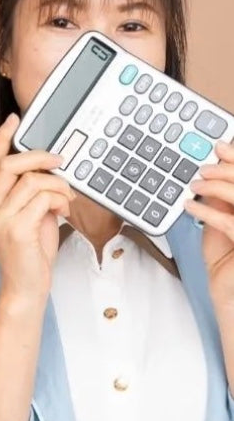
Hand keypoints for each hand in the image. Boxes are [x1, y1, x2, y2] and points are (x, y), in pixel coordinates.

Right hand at [0, 116, 70, 308]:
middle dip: (39, 156)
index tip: (15, 119)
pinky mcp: (16, 230)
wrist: (25, 288)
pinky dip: (59, 200)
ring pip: (31, 180)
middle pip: (8, 164)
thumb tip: (51, 171)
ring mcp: (1, 219)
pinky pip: (41, 199)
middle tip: (59, 161)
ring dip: (57, 185)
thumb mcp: (33, 216)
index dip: (3, 137)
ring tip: (66, 199)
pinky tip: (63, 212)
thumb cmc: (31, 254)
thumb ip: (35, 193)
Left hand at [184, 140, 233, 314]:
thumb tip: (211, 182)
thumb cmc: (229, 272)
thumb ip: (222, 207)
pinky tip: (191, 206)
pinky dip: (207, 211)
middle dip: (227, 169)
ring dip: (216, 187)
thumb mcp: (224, 232)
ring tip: (195, 186)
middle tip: (205, 167)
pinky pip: (230, 223)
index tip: (222, 148)